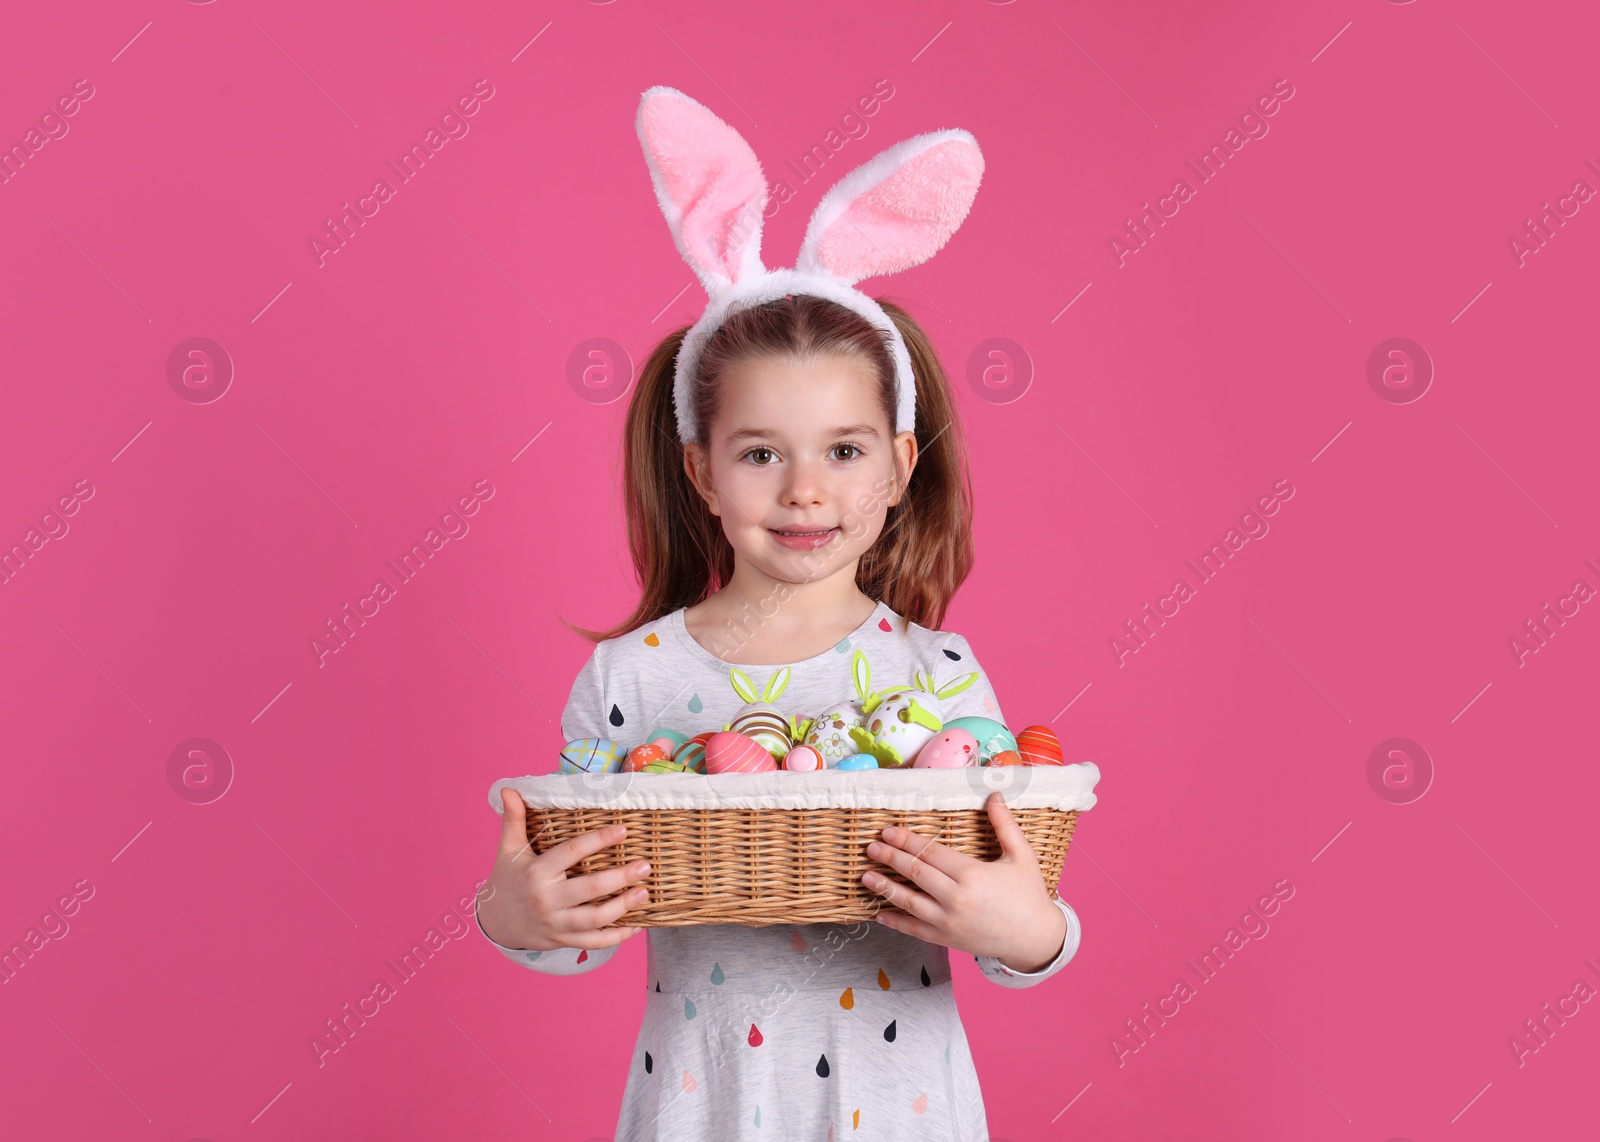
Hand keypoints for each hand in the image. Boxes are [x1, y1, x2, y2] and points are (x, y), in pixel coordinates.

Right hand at [477, 787, 651, 951]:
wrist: (495, 922)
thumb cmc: (507, 879)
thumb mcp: (508, 849)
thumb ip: (514, 819)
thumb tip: (510, 789)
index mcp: (536, 873)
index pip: (572, 852)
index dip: (599, 840)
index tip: (623, 830)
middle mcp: (547, 899)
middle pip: (590, 889)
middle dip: (620, 877)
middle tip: (645, 866)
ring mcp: (556, 923)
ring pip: (595, 918)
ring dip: (623, 907)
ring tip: (644, 892)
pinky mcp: (562, 940)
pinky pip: (594, 942)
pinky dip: (617, 937)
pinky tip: (637, 925)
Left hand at [862, 790, 1066, 972]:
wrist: (1035, 939)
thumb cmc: (1029, 894)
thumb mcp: (1021, 856)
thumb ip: (1005, 825)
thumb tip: (995, 793)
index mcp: (972, 874)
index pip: (930, 853)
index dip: (907, 841)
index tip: (888, 831)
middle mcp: (956, 899)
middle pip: (915, 873)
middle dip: (890, 858)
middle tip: (871, 847)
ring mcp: (949, 922)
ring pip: (909, 902)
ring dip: (885, 888)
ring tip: (865, 877)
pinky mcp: (947, 939)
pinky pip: (915, 930)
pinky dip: (896, 922)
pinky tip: (879, 914)